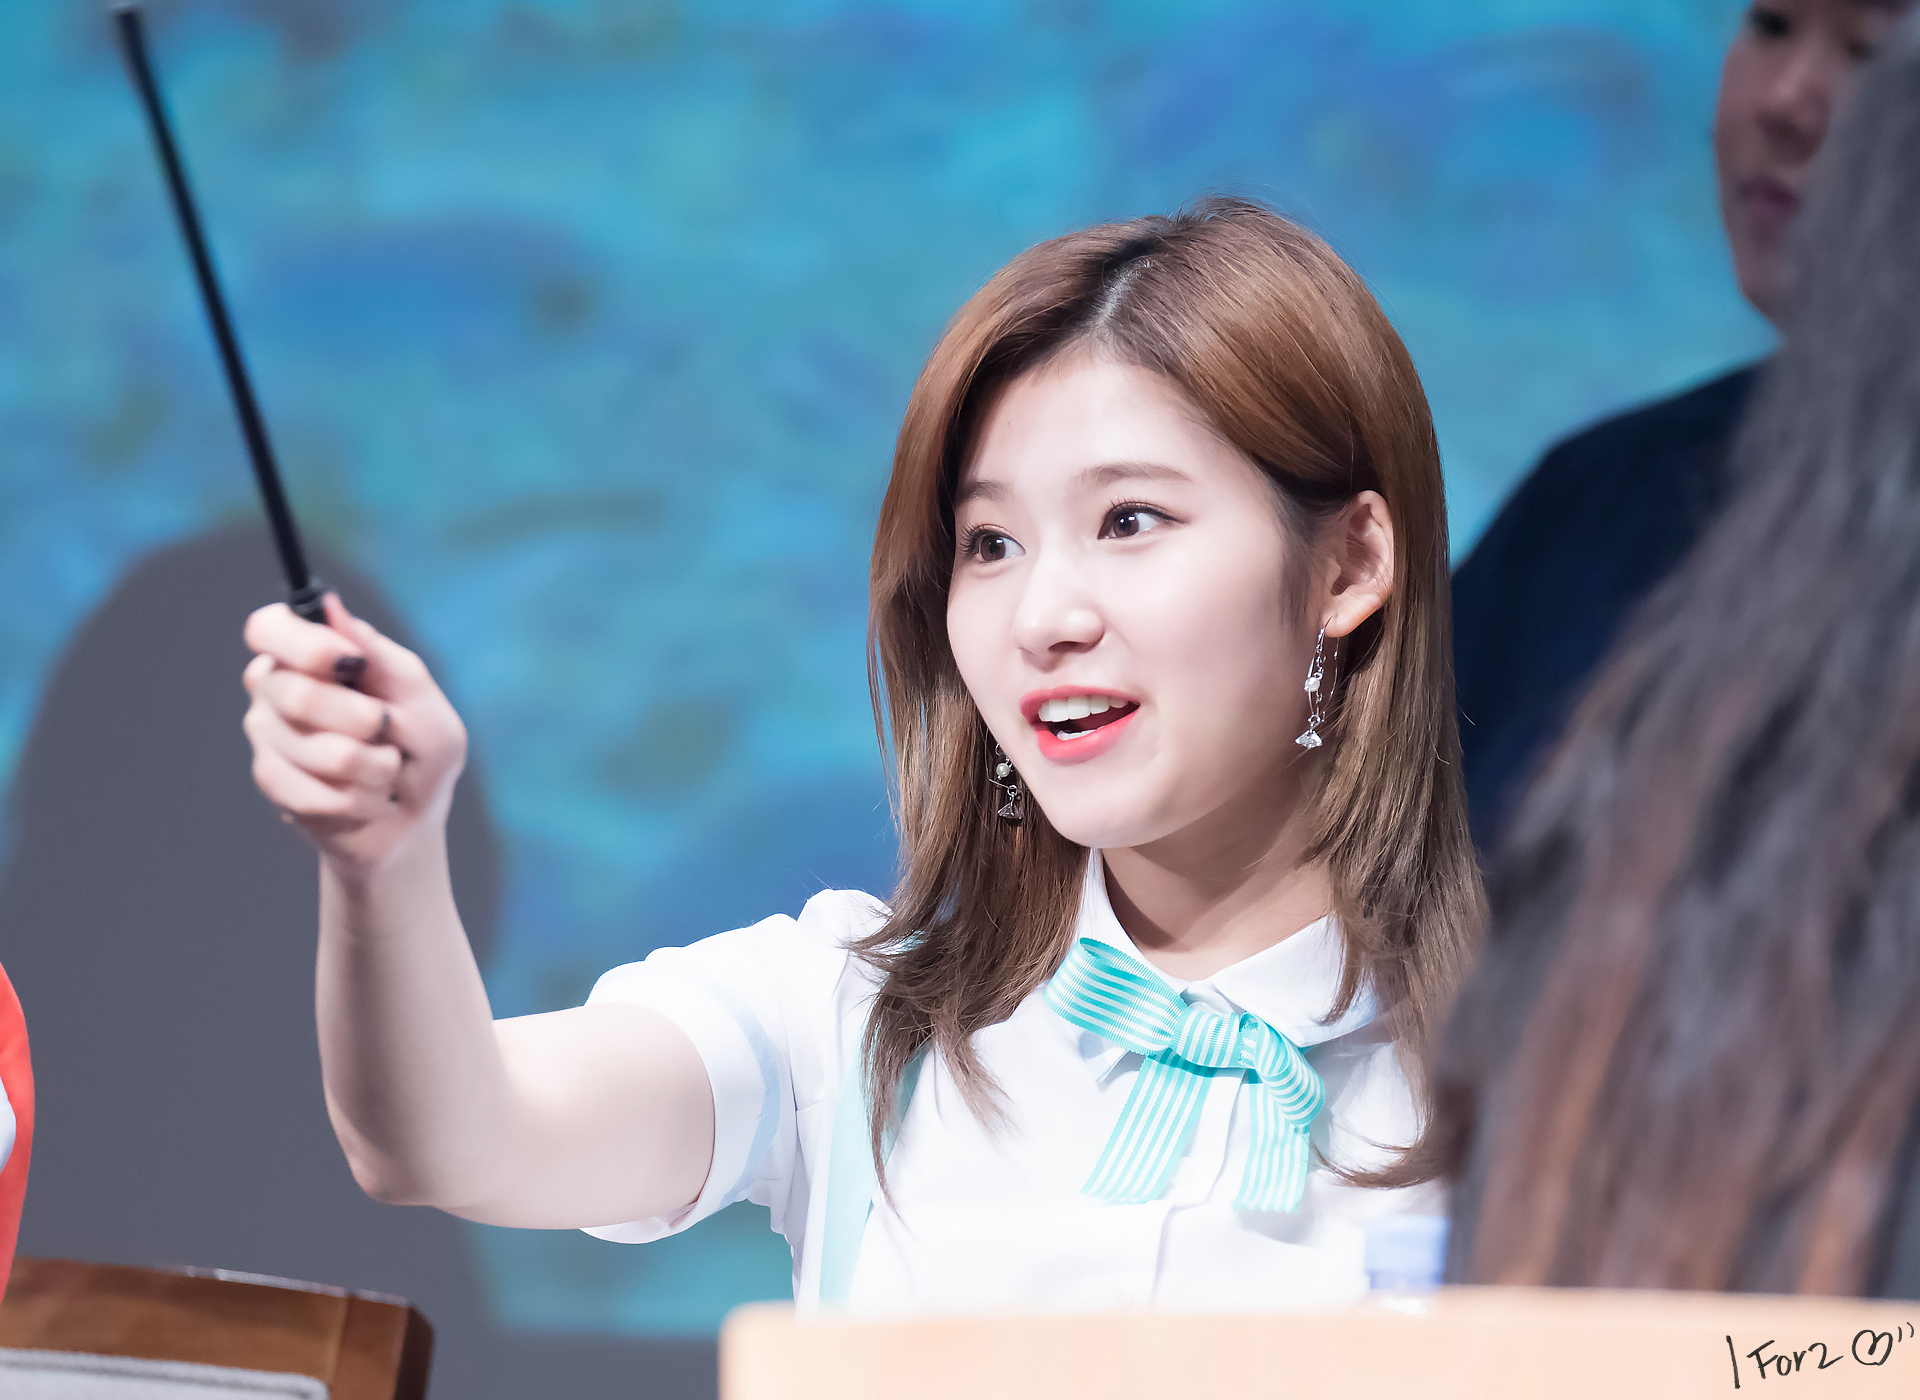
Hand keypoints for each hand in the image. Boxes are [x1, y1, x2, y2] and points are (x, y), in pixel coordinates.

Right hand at [242, 593, 467, 872]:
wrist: (411, 814)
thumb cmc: (419, 748)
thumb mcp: (421, 700)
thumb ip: (381, 659)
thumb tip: (332, 609)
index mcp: (308, 651)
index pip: (269, 628)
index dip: (305, 644)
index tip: (350, 662)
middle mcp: (275, 686)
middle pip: (297, 694)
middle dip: (363, 720)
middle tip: (386, 729)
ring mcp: (267, 734)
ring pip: (316, 750)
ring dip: (374, 767)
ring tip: (385, 769)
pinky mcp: (271, 780)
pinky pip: (315, 793)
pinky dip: (360, 799)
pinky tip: (367, 797)